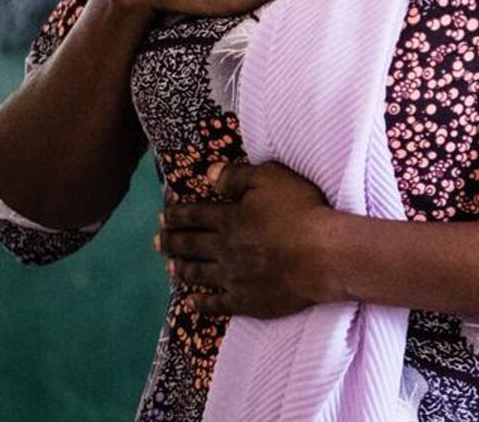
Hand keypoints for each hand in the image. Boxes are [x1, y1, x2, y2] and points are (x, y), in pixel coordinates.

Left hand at [155, 159, 342, 317]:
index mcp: (229, 219)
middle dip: (172, 242)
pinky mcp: (246, 301)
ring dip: (182, 269)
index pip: (195, 216)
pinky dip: (201, 303)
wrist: (322, 256)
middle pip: (191, 245)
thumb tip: (209, 174)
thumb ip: (238, 177)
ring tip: (169, 268)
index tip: (162, 217)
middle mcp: (223, 249)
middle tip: (156, 242)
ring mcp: (232, 278)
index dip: (177, 216)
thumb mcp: (271, 179)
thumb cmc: (301, 212)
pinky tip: (191, 303)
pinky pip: (216, 304)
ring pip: (199, 274)